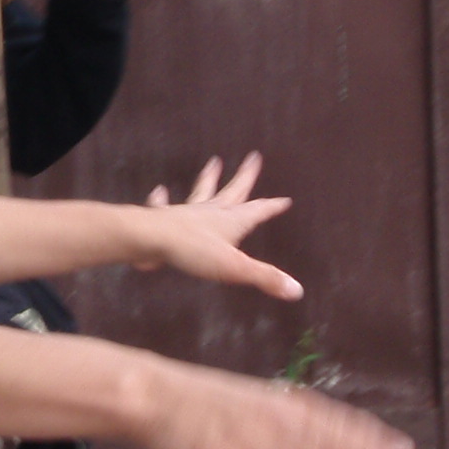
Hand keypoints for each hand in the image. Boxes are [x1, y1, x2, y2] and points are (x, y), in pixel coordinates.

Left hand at [137, 152, 300, 298]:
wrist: (152, 239)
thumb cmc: (193, 251)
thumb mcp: (235, 268)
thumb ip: (265, 277)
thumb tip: (296, 290)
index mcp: (231, 221)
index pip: (258, 211)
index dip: (272, 207)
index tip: (284, 199)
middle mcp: (211, 211)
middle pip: (233, 190)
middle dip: (246, 176)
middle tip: (254, 157)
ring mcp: (188, 213)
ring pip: (203, 192)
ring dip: (210, 178)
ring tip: (214, 162)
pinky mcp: (166, 219)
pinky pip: (164, 205)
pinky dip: (162, 198)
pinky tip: (159, 191)